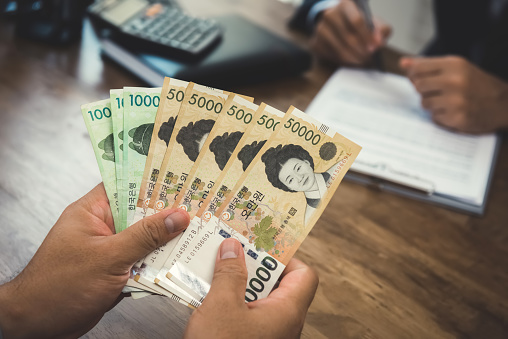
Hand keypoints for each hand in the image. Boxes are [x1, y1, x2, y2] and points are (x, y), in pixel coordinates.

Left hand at [0, 183, 189, 338]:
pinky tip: (178, 263)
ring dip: (165, 242)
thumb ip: (144, 236)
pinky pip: (142, 261)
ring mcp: (109, 249)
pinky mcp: (115, 270)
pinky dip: (158, 264)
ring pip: (144, 239)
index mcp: (92, 211)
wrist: (40, 325)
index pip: (125, 186)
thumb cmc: (60, 286)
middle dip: (167, 215)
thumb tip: (177, 217)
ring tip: (195, 236)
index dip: (152, 182)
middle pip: (140, 214)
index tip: (181, 180)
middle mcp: (102, 227)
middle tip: (197, 210)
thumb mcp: (108, 257)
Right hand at [184, 238, 318, 338]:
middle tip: (233, 251)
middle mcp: (285, 324)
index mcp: (288, 311)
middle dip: (255, 266)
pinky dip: (233, 302)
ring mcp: (270, 336)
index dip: (287, 257)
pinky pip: (249, 316)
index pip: (305, 275)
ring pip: (261, 300)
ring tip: (217, 269)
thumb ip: (229, 273)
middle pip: (280, 285)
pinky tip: (210, 296)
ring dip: (239, 284)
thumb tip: (234, 246)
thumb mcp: (222, 306)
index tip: (261, 244)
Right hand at [311, 0, 390, 65]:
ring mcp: (320, 29)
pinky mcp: (315, 43)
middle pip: (348, 37)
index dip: (366, 36)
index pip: (356, 20)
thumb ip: (381, 30)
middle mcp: (330, 14)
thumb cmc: (357, 23)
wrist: (336, 24)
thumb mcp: (373, 21)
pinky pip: (331, 56)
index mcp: (346, 4)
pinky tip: (349, 59)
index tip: (374, 48)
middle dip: (361, 51)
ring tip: (361, 61)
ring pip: (339, 49)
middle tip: (368, 58)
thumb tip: (378, 43)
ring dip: (353, 59)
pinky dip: (343, 61)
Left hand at [400, 56, 507, 132]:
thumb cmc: (475, 83)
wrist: (502, 104)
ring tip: (449, 101)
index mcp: (454, 65)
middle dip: (425, 90)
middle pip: (418, 86)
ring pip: (424, 103)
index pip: (418, 68)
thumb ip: (428, 65)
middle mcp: (455, 81)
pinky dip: (441, 116)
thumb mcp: (456, 67)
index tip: (419, 77)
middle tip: (440, 91)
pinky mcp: (456, 118)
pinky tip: (454, 111)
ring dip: (432, 104)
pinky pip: (434, 117)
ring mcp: (456, 101)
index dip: (414, 74)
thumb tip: (402, 63)